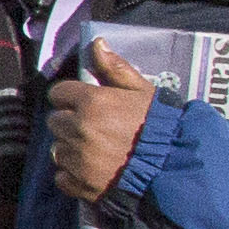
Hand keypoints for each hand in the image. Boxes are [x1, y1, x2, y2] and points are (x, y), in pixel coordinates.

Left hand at [49, 42, 160, 202]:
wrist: (173, 168)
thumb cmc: (160, 126)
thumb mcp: (143, 91)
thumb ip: (116, 68)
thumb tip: (97, 44)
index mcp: (92, 102)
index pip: (58, 93)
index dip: (70, 98)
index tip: (83, 104)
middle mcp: (79, 129)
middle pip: (55, 121)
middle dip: (70, 122)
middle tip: (93, 128)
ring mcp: (77, 158)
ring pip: (58, 149)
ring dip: (71, 149)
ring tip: (95, 150)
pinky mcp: (80, 184)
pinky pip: (62, 177)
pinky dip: (73, 175)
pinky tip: (92, 170)